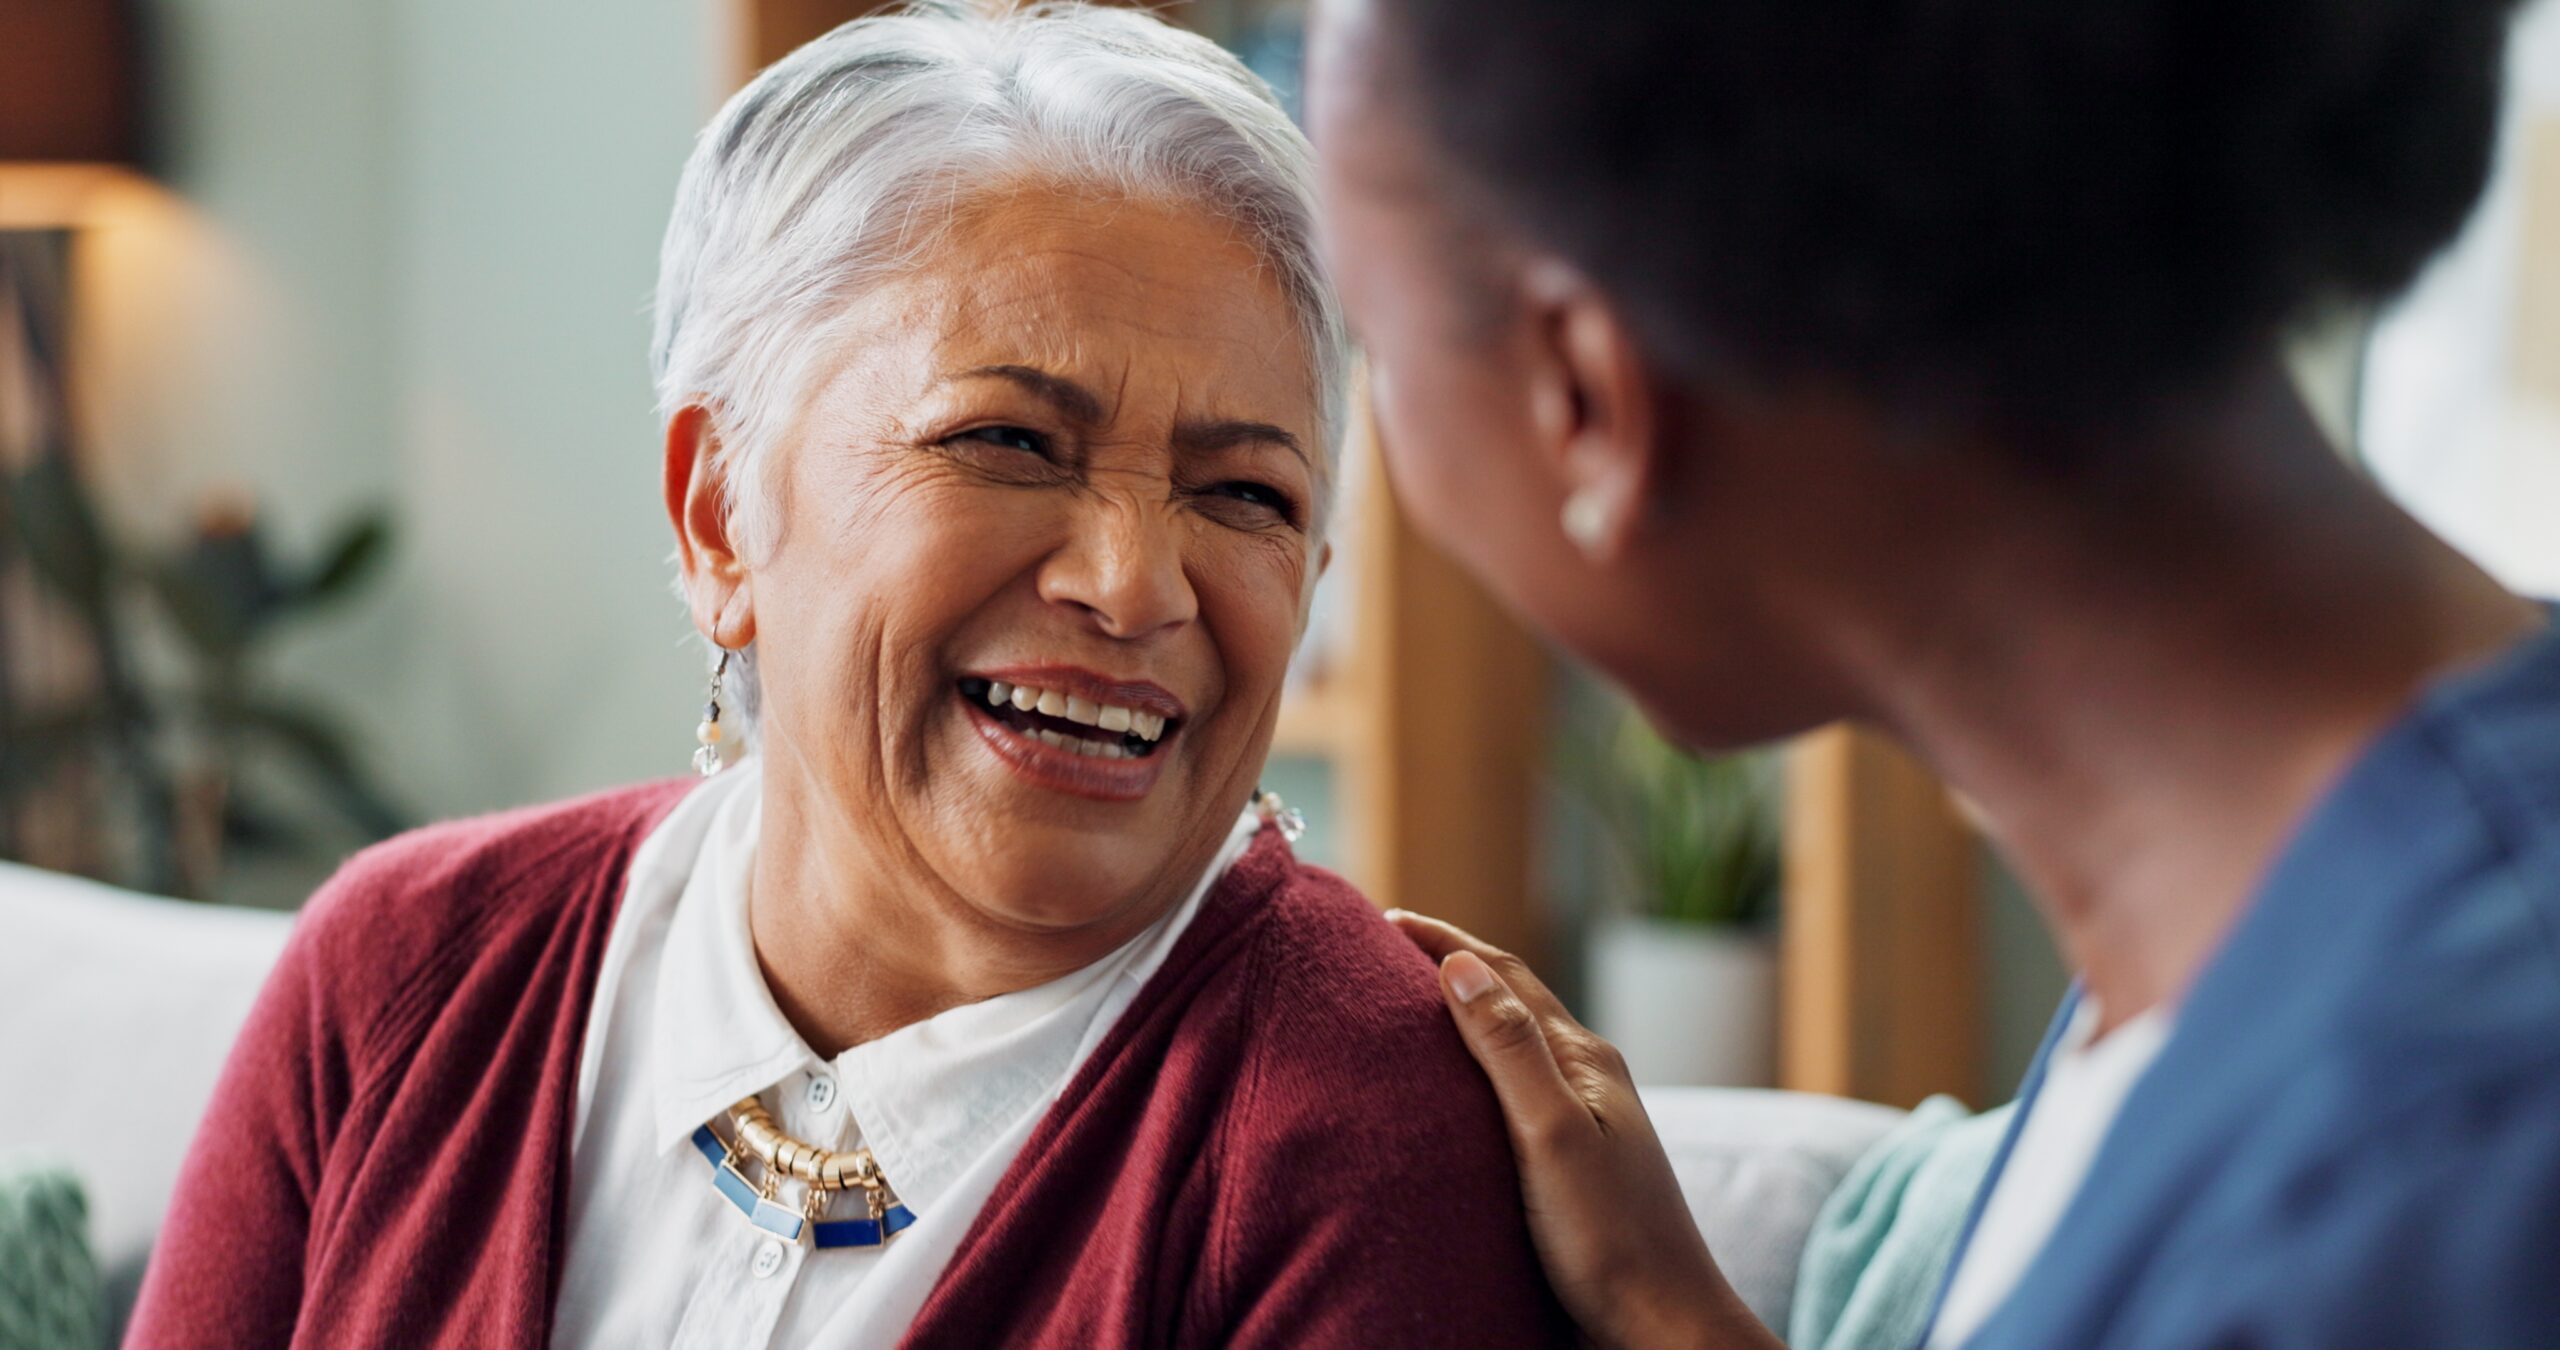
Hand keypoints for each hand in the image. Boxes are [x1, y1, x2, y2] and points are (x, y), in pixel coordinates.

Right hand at [1388, 911, 1781, 1349]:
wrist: (1661, 1328)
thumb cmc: (1612, 1240)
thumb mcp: (1552, 1135)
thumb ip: (1508, 1050)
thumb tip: (1461, 965)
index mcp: (1585, 1061)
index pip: (1506, 975)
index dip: (1446, 941)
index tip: (1385, 918)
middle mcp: (1587, 1082)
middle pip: (1512, 1001)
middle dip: (1452, 967)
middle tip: (1383, 951)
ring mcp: (1582, 1123)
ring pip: (1511, 1049)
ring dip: (1462, 1019)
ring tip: (1403, 1012)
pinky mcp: (1569, 1167)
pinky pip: (1511, 1097)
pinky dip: (1470, 1075)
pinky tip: (1446, 1099)